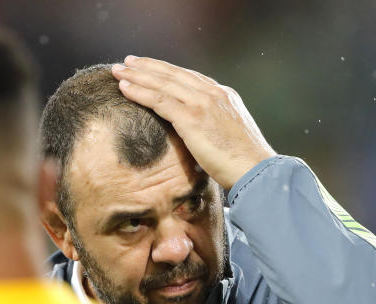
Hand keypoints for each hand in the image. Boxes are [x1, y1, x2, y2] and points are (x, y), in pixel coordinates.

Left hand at [112, 56, 275, 189]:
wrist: (257, 171)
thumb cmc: (245, 164)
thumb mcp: (230, 137)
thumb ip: (215, 128)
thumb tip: (203, 137)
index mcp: (224, 96)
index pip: (190, 77)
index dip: (166, 71)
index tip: (149, 67)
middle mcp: (214, 93)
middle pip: (173, 74)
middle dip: (147, 66)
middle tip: (127, 61)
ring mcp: (203, 103)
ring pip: (163, 83)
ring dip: (137, 75)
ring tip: (118, 70)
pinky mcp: (192, 118)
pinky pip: (159, 100)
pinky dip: (140, 92)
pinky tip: (124, 88)